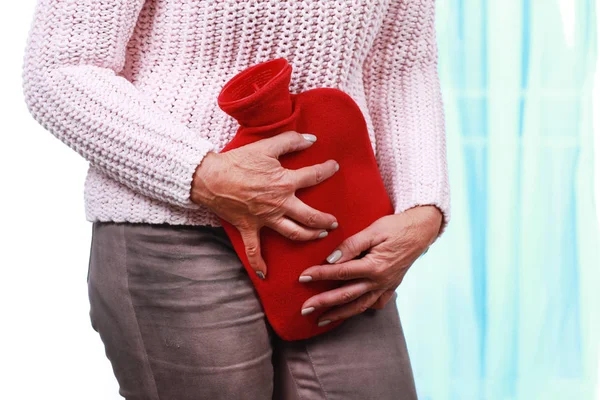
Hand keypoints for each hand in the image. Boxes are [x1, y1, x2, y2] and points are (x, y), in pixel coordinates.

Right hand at [190, 130, 339, 278]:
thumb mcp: (265, 146)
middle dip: (326, 220)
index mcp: (284, 182)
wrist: (210, 177)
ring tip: (319, 236)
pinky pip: (255, 251)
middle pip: (311, 216)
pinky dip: (259, 264)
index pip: (313, 176)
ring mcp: (265, 219)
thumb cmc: (237, 161)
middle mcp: (279, 204)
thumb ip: (290, 141)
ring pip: (294, 233)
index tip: (334, 167)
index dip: (327, 170)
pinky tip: (266, 274)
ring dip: (309, 236)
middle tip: (335, 222)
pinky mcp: (249, 228)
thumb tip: (311, 139)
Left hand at [298, 206, 441, 325]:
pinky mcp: (390, 287)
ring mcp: (386, 287)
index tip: (303, 276)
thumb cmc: (395, 227)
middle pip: (346, 295)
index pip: (341, 272)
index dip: (320, 274)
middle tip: (304, 309)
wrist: (421, 231)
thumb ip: (351, 245)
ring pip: (359, 305)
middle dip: (324, 303)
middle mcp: (380, 281)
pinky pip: (373, 304)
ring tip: (321, 320)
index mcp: (374, 266)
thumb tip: (331, 259)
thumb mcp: (372, 230)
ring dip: (339, 314)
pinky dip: (360, 310)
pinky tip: (348, 314)